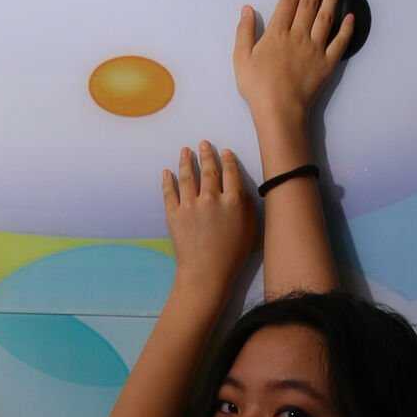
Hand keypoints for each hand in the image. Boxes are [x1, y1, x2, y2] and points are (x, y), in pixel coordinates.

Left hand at [161, 140, 255, 296]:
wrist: (206, 274)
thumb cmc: (232, 256)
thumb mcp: (250, 231)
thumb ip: (248, 208)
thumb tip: (241, 191)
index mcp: (233, 201)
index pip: (231, 173)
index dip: (228, 160)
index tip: (225, 151)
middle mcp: (211, 198)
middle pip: (209, 170)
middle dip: (206, 154)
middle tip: (203, 143)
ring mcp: (190, 205)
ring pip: (188, 176)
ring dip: (186, 161)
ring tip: (185, 151)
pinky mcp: (174, 214)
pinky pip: (170, 192)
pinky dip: (168, 180)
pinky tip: (167, 172)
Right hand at [233, 0, 355, 118]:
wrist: (280, 111)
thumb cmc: (258, 87)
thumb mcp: (241, 58)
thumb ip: (244, 31)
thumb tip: (247, 9)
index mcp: (277, 32)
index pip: (288, 1)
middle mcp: (298, 35)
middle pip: (309, 3)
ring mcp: (315, 49)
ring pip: (326, 17)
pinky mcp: (327, 64)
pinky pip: (340, 43)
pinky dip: (346, 29)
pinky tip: (350, 16)